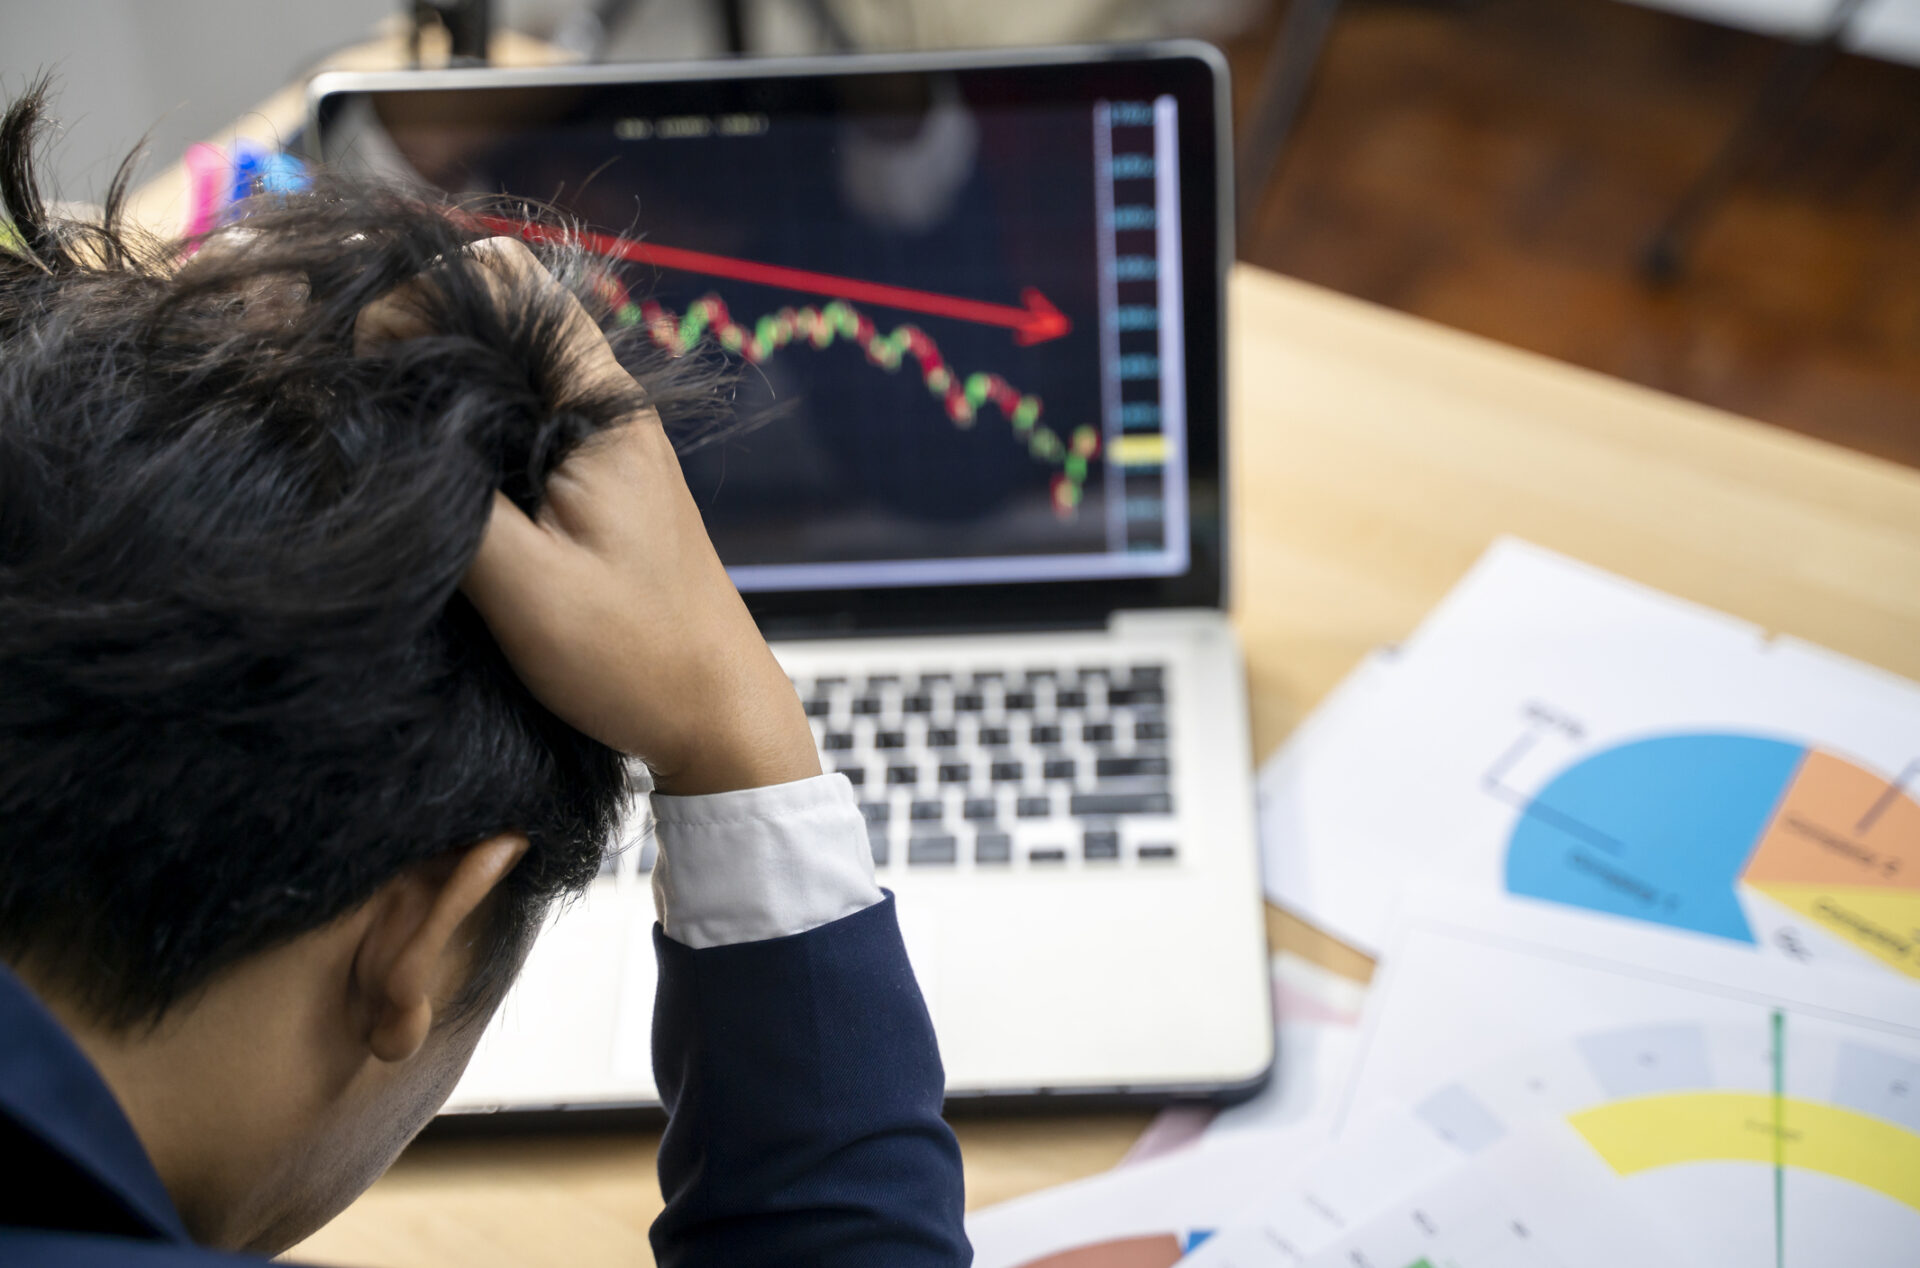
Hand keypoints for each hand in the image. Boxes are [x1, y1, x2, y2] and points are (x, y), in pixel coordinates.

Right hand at [357, 238, 820, 794]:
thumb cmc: (636, 657)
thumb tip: (366, 434)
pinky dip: (456, 437)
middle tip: (353, 407)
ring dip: (431, 392)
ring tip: (374, 444)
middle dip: (410, 339)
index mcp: (599, 405)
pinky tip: (418, 483)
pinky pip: (506, 426)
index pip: (504, 278)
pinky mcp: (583, 485)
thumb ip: (450, 500)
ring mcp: (593, 444)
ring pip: (493, 374)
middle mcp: (600, 406)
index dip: (421, 295)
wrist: (715, 717)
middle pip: (491, 317)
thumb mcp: (527, 588)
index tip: (368, 364)